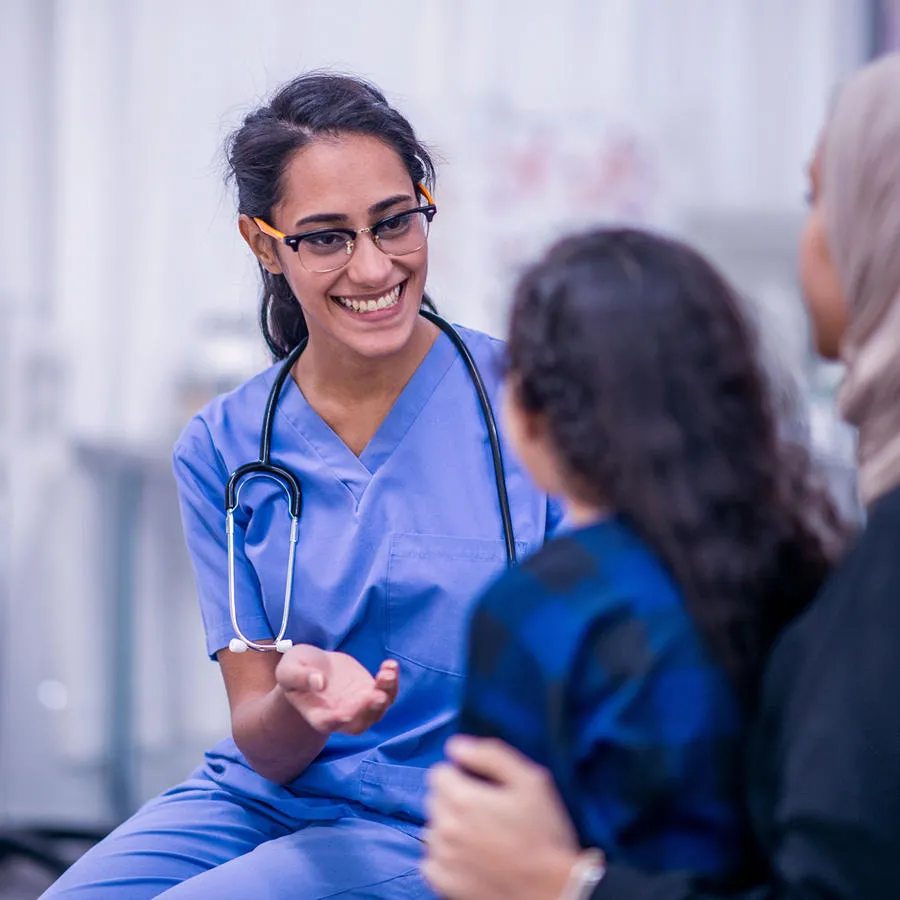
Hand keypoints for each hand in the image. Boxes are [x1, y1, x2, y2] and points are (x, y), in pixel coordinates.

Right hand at [275, 645, 398, 735]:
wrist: (314, 665)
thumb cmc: (297, 669)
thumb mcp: (289, 669)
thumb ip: (300, 677)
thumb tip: (319, 682)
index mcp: (317, 715)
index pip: (328, 724)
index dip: (336, 720)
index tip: (345, 714)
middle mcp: (341, 716)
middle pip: (359, 722)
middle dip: (369, 710)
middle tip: (377, 695)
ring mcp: (359, 705)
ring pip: (378, 709)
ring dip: (386, 693)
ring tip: (387, 673)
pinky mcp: (370, 691)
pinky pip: (386, 691)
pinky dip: (391, 681)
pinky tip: (391, 665)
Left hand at [423, 736, 586, 899]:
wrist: (552, 890)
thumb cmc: (544, 834)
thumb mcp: (530, 781)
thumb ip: (490, 755)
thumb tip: (456, 746)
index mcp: (462, 799)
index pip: (439, 773)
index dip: (461, 774)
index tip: (480, 785)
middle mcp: (445, 828)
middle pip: (435, 798)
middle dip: (455, 798)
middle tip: (486, 810)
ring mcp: (442, 858)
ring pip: (433, 828)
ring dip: (450, 826)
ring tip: (480, 835)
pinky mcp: (443, 884)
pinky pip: (430, 860)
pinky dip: (444, 856)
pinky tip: (469, 856)